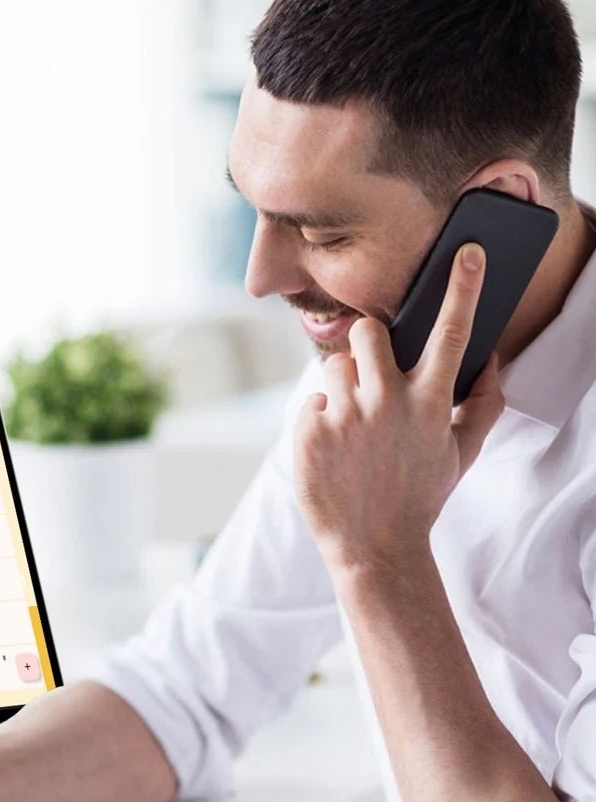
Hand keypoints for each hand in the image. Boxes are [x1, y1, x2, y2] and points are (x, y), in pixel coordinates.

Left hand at [293, 241, 504, 574]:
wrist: (374, 548)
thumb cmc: (419, 497)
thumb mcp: (460, 454)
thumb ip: (482, 405)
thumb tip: (493, 360)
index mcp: (429, 403)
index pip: (450, 334)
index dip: (461, 289)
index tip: (467, 253)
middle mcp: (386, 402)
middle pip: (367, 330)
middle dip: (366, 340)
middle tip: (369, 370)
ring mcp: (344, 415)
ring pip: (334, 364)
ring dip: (341, 388)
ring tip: (352, 430)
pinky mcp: (308, 431)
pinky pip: (310, 402)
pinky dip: (318, 423)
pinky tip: (332, 454)